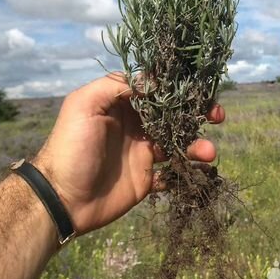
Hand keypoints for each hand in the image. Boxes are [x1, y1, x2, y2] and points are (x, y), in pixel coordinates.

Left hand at [35, 72, 225, 234]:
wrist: (62, 198)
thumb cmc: (72, 146)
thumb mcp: (84, 104)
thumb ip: (116, 86)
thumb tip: (153, 80)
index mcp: (123, 105)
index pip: (158, 90)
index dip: (179, 88)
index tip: (200, 89)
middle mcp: (136, 125)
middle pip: (174, 114)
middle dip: (197, 112)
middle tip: (217, 115)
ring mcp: (143, 151)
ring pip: (179, 142)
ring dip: (197, 144)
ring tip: (209, 152)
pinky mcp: (147, 178)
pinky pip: (174, 172)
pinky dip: (189, 170)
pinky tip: (199, 171)